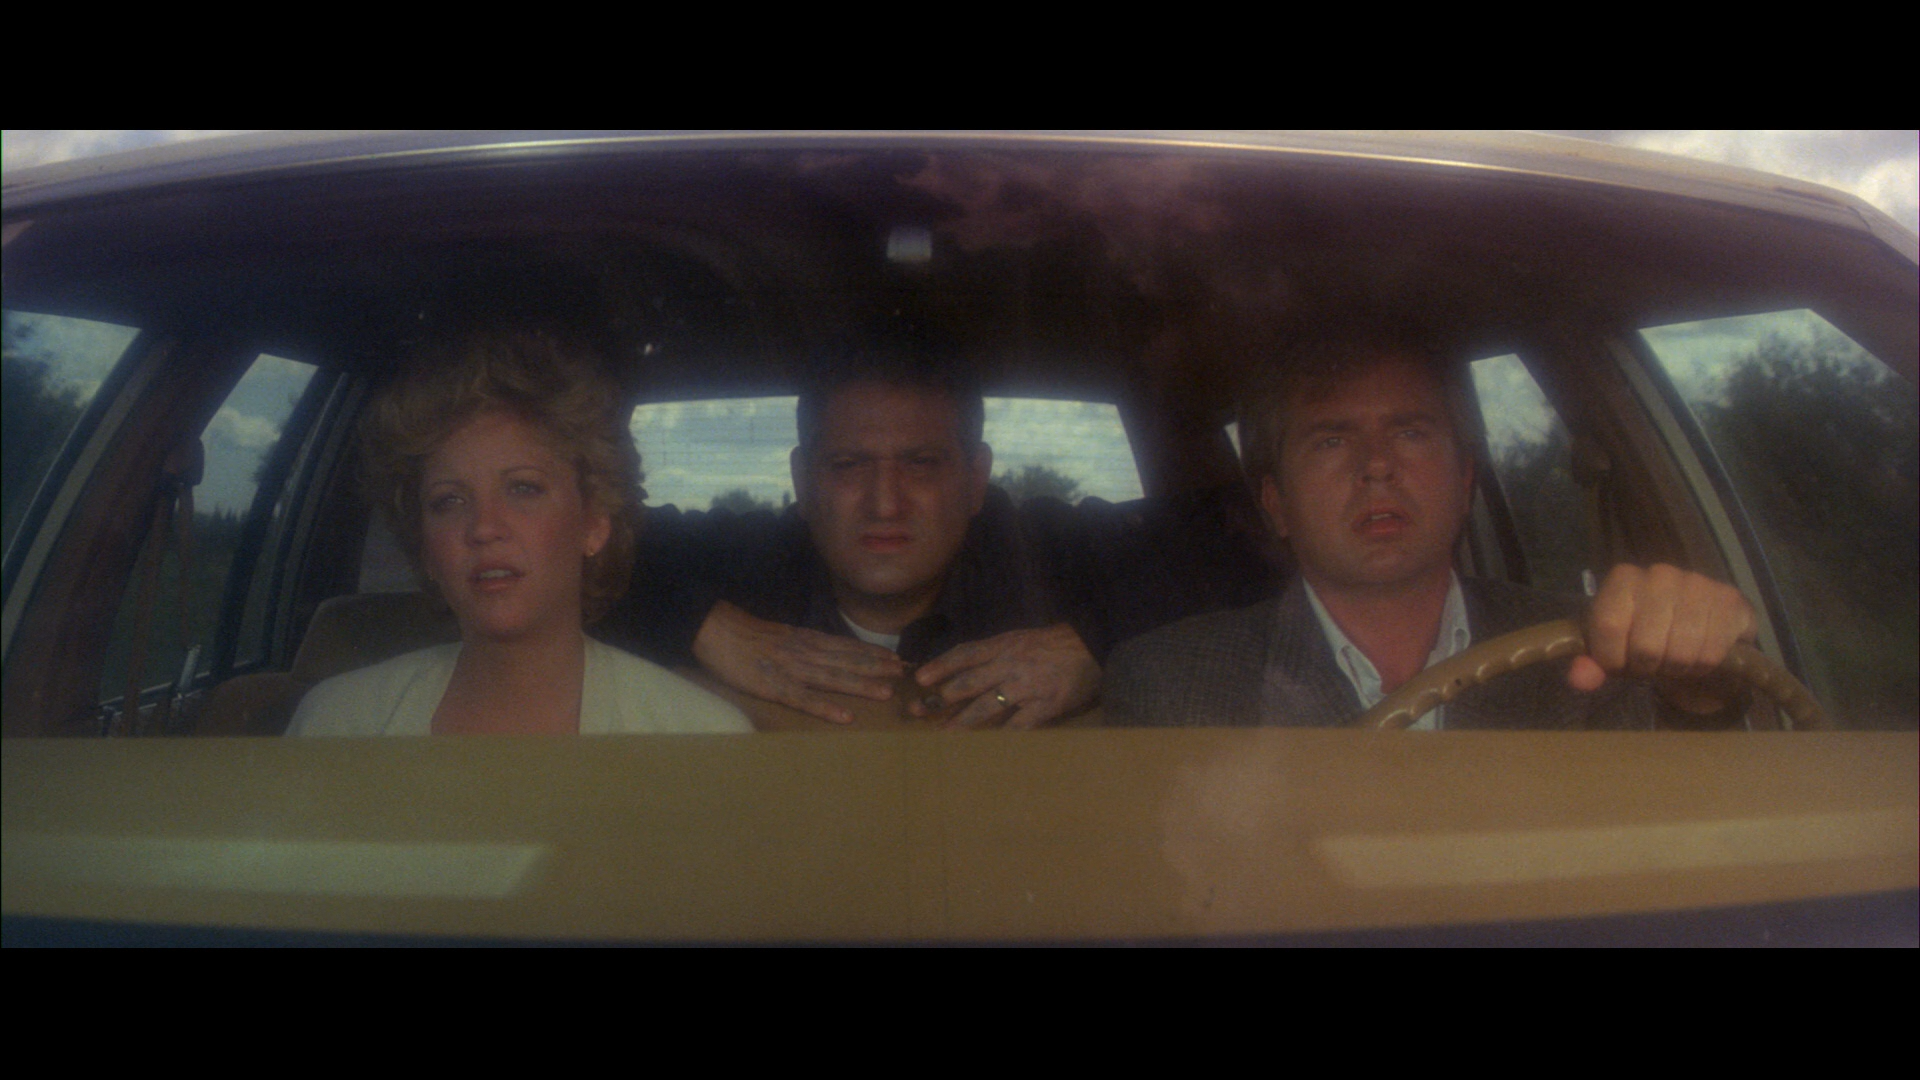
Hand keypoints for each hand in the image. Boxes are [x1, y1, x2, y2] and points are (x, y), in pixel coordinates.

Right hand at [693, 601, 905, 724]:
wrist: (713, 628)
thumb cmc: (743, 634)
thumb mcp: (779, 633)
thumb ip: (801, 643)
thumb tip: (823, 651)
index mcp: (804, 638)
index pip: (845, 646)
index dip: (871, 653)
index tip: (896, 658)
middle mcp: (804, 651)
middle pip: (846, 660)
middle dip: (876, 667)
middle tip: (904, 674)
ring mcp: (790, 669)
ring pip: (832, 678)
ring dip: (861, 685)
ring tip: (887, 692)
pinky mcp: (773, 686)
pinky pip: (804, 700)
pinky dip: (825, 709)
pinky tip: (845, 718)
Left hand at [911, 623, 1100, 729]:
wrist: (1094, 644)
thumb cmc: (1055, 644)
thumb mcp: (1021, 639)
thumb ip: (995, 654)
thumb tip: (965, 670)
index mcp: (1004, 645)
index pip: (965, 654)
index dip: (941, 666)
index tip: (920, 678)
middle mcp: (1011, 664)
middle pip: (969, 682)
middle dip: (941, 697)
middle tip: (917, 710)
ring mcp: (1028, 686)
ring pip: (988, 706)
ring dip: (962, 722)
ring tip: (943, 734)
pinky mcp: (1046, 705)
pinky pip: (1019, 725)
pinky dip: (1002, 737)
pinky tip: (987, 749)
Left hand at [1570, 564, 1756, 713]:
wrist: (1700, 631)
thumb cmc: (1645, 637)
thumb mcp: (1612, 650)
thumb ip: (1592, 664)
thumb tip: (1580, 679)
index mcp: (1623, 578)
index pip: (1608, 626)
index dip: (1612, 658)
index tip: (1619, 663)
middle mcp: (1660, 574)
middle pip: (1646, 646)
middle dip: (1647, 666)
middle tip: (1652, 663)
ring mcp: (1698, 584)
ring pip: (1681, 652)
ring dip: (1676, 668)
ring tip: (1675, 659)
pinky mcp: (1730, 601)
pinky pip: (1712, 653)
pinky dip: (1703, 666)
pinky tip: (1699, 655)